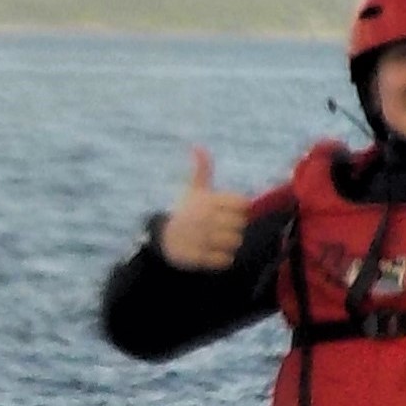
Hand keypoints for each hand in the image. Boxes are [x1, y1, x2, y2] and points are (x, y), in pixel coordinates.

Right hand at [156, 147, 251, 270]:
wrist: (164, 238)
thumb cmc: (186, 211)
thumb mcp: (193, 189)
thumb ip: (202, 169)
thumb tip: (198, 146)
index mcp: (207, 200)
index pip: (242, 204)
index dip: (238, 209)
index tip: (227, 211)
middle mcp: (205, 218)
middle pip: (240, 225)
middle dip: (234, 227)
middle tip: (221, 228)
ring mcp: (202, 238)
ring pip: (235, 242)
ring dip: (229, 244)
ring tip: (218, 240)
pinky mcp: (199, 257)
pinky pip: (225, 260)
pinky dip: (222, 259)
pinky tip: (212, 253)